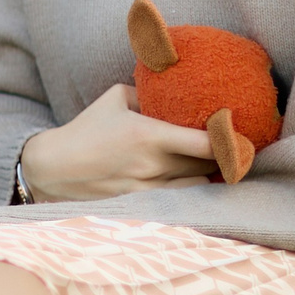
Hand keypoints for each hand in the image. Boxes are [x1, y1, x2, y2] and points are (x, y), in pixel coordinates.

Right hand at [18, 84, 215, 201]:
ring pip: (199, 185)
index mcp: (148, 135)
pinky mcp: (143, 204)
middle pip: (208, 165)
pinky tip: (191, 180)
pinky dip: (191, 190)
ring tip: (211, 164)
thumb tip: (171, 90)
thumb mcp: (114, 99)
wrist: (53, 169)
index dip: (230, 140)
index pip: (206, 143)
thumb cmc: (84, 129)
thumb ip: (147, 94)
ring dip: (208, 175)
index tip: (240, 134)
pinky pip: (181, 199)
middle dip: (223, 156)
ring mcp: (148, 189)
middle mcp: (152, 165)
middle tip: (232, 146)